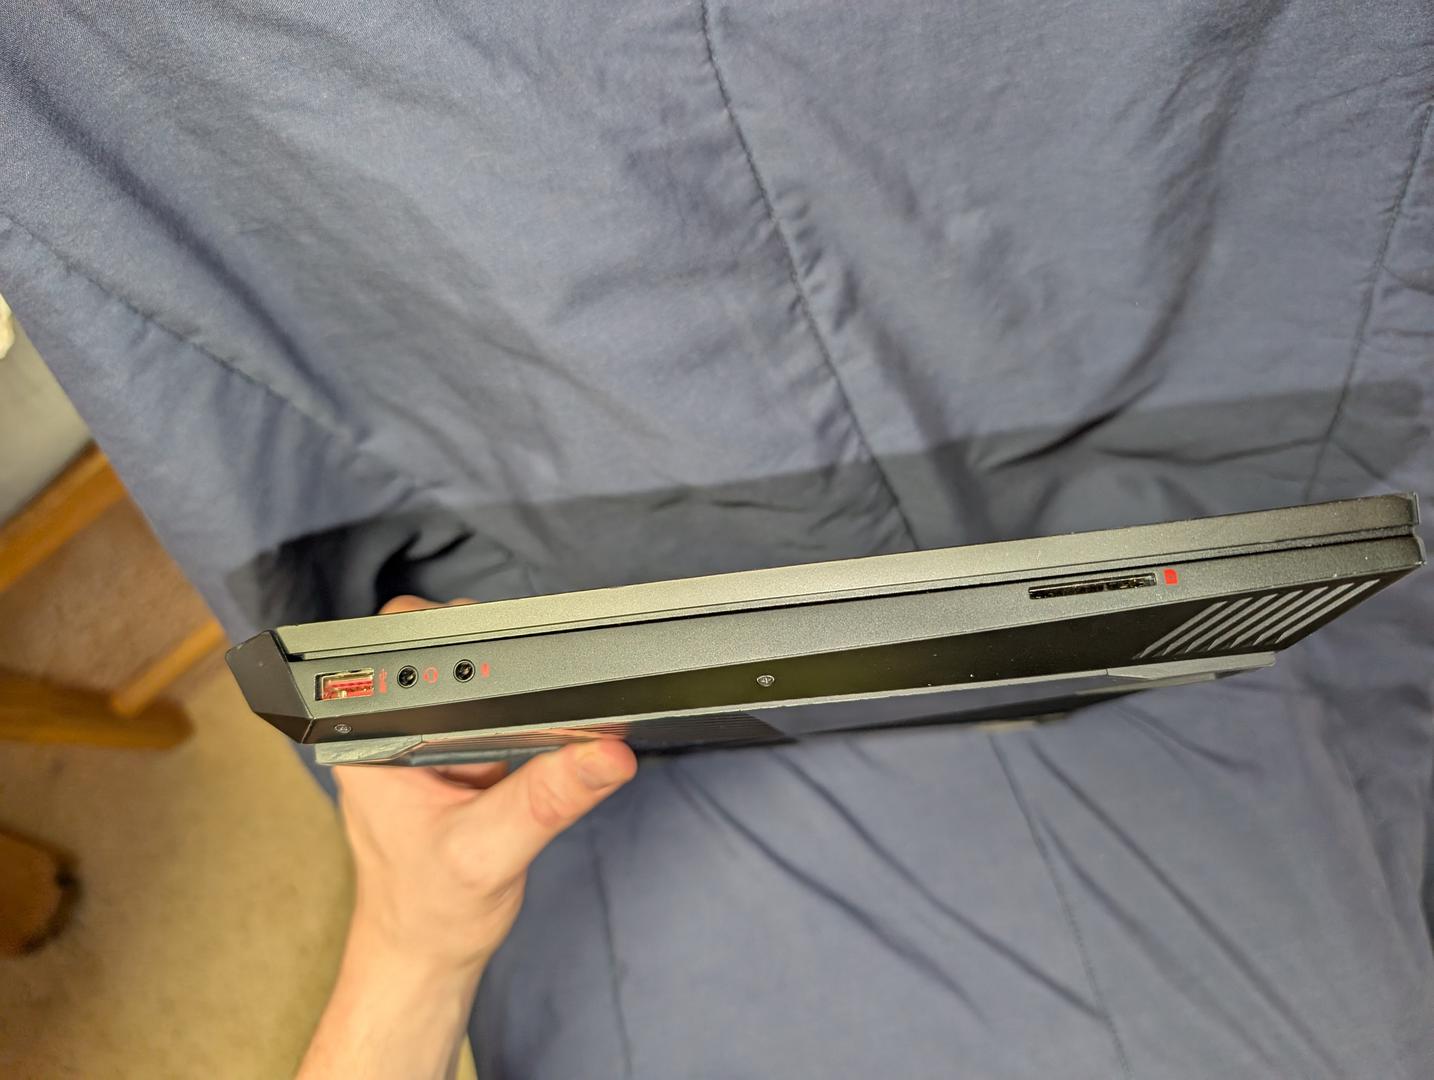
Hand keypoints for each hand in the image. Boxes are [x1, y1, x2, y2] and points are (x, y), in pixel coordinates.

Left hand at [299, 595, 636, 1078]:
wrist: (427, 955)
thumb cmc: (427, 915)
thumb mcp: (490, 854)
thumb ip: (547, 798)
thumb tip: (605, 753)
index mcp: (370, 741)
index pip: (398, 653)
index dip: (452, 636)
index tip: (506, 648)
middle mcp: (392, 730)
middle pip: (442, 650)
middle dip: (495, 661)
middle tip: (528, 696)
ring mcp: (427, 739)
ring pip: (474, 678)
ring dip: (512, 692)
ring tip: (522, 737)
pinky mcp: (460, 754)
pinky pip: (498, 712)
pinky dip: (525, 719)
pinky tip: (534, 751)